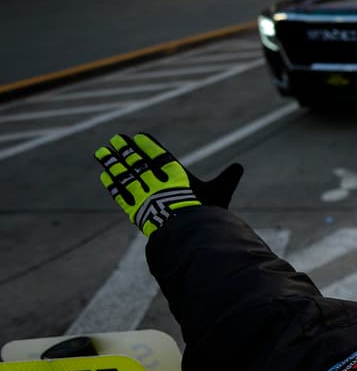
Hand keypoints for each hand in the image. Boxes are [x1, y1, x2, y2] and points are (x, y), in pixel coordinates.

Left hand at [94, 133, 242, 235]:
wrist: (190, 233)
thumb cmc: (207, 212)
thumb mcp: (221, 193)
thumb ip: (227, 178)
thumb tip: (239, 166)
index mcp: (175, 174)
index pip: (158, 154)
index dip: (147, 145)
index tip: (137, 137)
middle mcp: (156, 181)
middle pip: (136, 161)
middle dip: (125, 149)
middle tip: (115, 139)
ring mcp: (144, 194)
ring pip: (124, 174)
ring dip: (112, 162)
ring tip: (101, 152)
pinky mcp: (136, 210)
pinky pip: (120, 194)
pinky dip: (112, 185)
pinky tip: (105, 176)